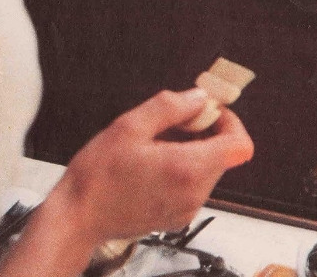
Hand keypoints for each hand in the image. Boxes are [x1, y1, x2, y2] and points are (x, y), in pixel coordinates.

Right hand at [46, 88, 253, 243]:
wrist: (77, 219)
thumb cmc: (97, 177)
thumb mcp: (129, 126)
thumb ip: (170, 106)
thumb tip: (199, 97)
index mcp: (187, 169)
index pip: (240, 145)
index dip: (229, 122)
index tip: (207, 112)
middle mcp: (194, 193)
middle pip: (223, 155)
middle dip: (205, 134)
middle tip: (172, 125)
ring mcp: (187, 208)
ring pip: (208, 170)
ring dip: (192, 151)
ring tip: (156, 146)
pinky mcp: (177, 217)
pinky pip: (193, 186)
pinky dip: (182, 170)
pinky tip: (152, 165)